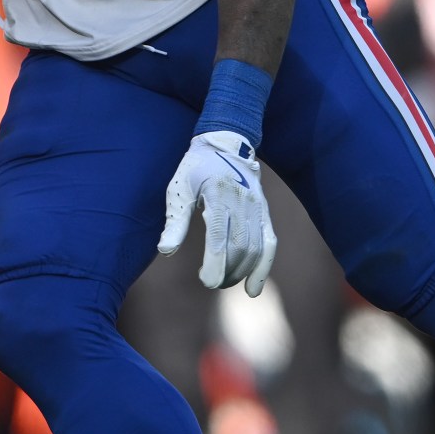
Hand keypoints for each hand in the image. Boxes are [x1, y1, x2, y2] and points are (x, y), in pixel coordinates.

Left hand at [159, 129, 276, 295]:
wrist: (227, 144)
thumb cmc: (196, 168)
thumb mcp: (179, 188)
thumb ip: (175, 221)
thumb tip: (165, 250)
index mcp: (219, 195)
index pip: (220, 236)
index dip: (215, 262)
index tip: (205, 280)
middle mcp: (243, 203)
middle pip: (240, 247)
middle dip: (227, 271)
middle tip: (210, 281)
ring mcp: (257, 209)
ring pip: (256, 249)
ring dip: (241, 272)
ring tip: (224, 281)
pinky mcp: (264, 214)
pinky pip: (269, 244)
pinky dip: (263, 268)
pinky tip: (253, 289)